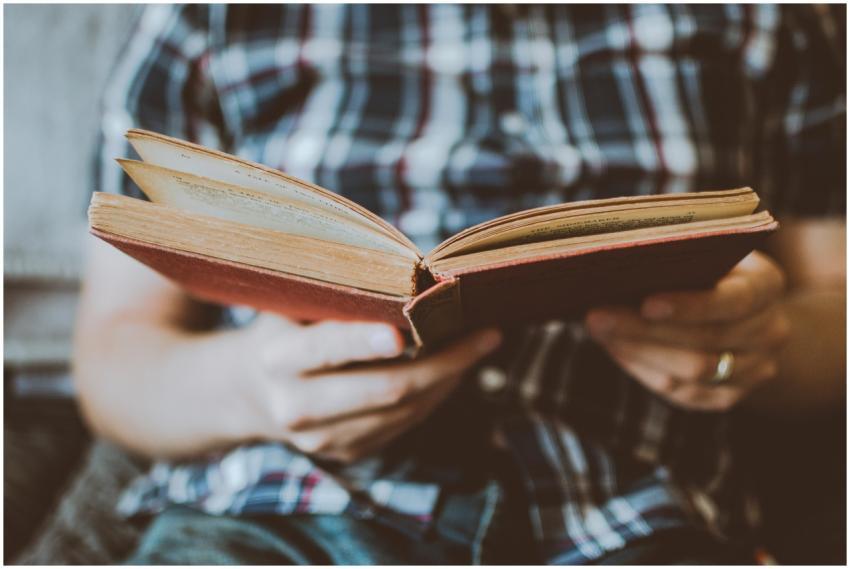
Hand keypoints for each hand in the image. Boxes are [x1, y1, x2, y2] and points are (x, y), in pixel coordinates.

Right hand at [239, 315, 501, 462]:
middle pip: (386, 388)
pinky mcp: (346, 453)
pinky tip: (452, 370)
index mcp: (277, 359)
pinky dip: (434, 395)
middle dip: (446, 361)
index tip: (407, 331)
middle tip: (487, 334)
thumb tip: (411, 278)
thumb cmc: (285, 330)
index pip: (327, 349)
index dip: (367, 341)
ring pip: (405, 410)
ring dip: (449, 378)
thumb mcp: (294, 305)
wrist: (252, 392)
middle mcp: (296, 407)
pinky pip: (404, 425)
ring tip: (479, 346)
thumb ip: (338, 295)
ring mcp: (322, 439)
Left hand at [585, 252, 790, 410]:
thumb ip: (675, 256)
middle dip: (643, 330)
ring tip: (598, 330)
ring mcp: (754, 370)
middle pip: (703, 342)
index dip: (689, 306)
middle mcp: (770, 332)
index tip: (646, 303)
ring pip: (689, 373)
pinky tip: (616, 348)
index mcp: (767, 287)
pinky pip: (681, 393)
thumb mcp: (704, 252)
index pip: (732, 301)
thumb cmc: (709, 268)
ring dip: (637, 351)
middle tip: (596, 316)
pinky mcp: (728, 397)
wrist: (744, 313)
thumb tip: (616, 261)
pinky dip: (643, 370)